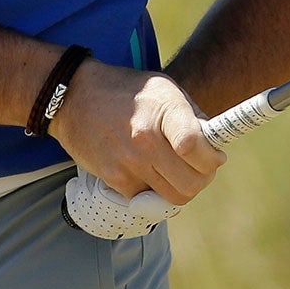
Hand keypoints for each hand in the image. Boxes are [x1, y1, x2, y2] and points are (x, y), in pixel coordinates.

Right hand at [48, 61, 223, 205]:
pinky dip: (154, 190)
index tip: (215, 155)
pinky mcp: (114, 179)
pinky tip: (149, 170)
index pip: (195, 148)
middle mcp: (145, 140)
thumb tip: (214, 145)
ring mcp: (128, 163)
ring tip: (175, 170)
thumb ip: (193, 117)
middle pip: (191, 184)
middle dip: (202, 178)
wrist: (74, 98)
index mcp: (163, 110)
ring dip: (181, 187)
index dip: (212, 159)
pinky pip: (147, 199)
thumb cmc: (126, 91)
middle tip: (199, 167)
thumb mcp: (165, 89)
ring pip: (172, 198)